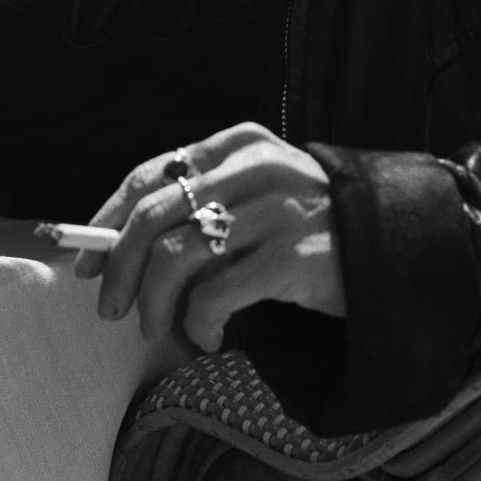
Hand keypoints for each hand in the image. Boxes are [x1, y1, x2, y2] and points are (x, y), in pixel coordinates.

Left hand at [77, 122, 344, 351]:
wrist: (394, 243)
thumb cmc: (312, 222)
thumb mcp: (260, 189)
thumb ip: (205, 201)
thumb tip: (119, 248)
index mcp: (238, 144)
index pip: (151, 174)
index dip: (108, 219)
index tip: (87, 258)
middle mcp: (252, 169)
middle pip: (152, 216)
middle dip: (119, 269)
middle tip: (110, 307)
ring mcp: (273, 211)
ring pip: (175, 259)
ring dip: (154, 305)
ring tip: (161, 328)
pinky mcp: (290, 258)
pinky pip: (215, 297)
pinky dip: (199, 325)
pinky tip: (210, 337)